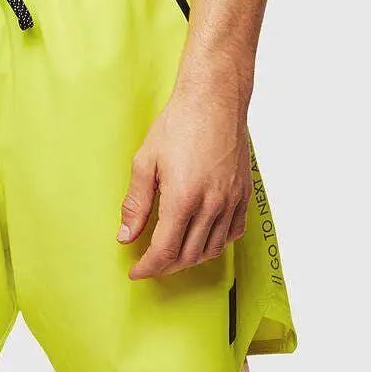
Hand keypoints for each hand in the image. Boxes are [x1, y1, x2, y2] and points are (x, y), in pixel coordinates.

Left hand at [118, 77, 251, 278]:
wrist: (214, 99)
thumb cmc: (178, 124)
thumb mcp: (145, 161)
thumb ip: (136, 203)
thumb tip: (125, 235)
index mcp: (183, 198)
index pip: (165, 250)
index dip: (149, 267)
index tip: (136, 272)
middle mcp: (212, 205)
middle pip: (189, 255)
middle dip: (167, 266)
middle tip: (150, 262)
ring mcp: (232, 200)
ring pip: (213, 249)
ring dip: (191, 258)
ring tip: (173, 252)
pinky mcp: (244, 194)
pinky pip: (234, 232)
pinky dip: (216, 243)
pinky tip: (202, 237)